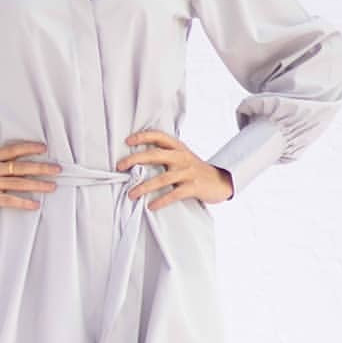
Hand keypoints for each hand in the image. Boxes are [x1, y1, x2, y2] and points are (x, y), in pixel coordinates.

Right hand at [0, 140, 61, 224]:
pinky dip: (24, 202)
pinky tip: (36, 205)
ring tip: (52, 187)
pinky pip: (10, 200)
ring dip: (38, 185)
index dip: (29, 148)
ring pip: (18, 183)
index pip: (13, 150)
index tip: (45, 148)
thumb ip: (4, 165)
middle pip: (20, 166)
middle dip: (41, 168)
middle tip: (58, 169)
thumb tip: (32, 163)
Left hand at [116, 130, 233, 210]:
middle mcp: (182, 157)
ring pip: (162, 178)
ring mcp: (188, 172)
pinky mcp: (193, 187)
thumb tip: (139, 160)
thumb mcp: (183, 158)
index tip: (127, 141)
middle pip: (155, 154)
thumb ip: (166, 156)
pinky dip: (161, 200)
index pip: (159, 136)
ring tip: (131, 194)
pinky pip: (174, 194)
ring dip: (144, 187)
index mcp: (178, 148)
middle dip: (135, 159)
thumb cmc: (196, 171)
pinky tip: (151, 206)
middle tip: (120, 166)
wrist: (222, 181)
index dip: (143, 136)